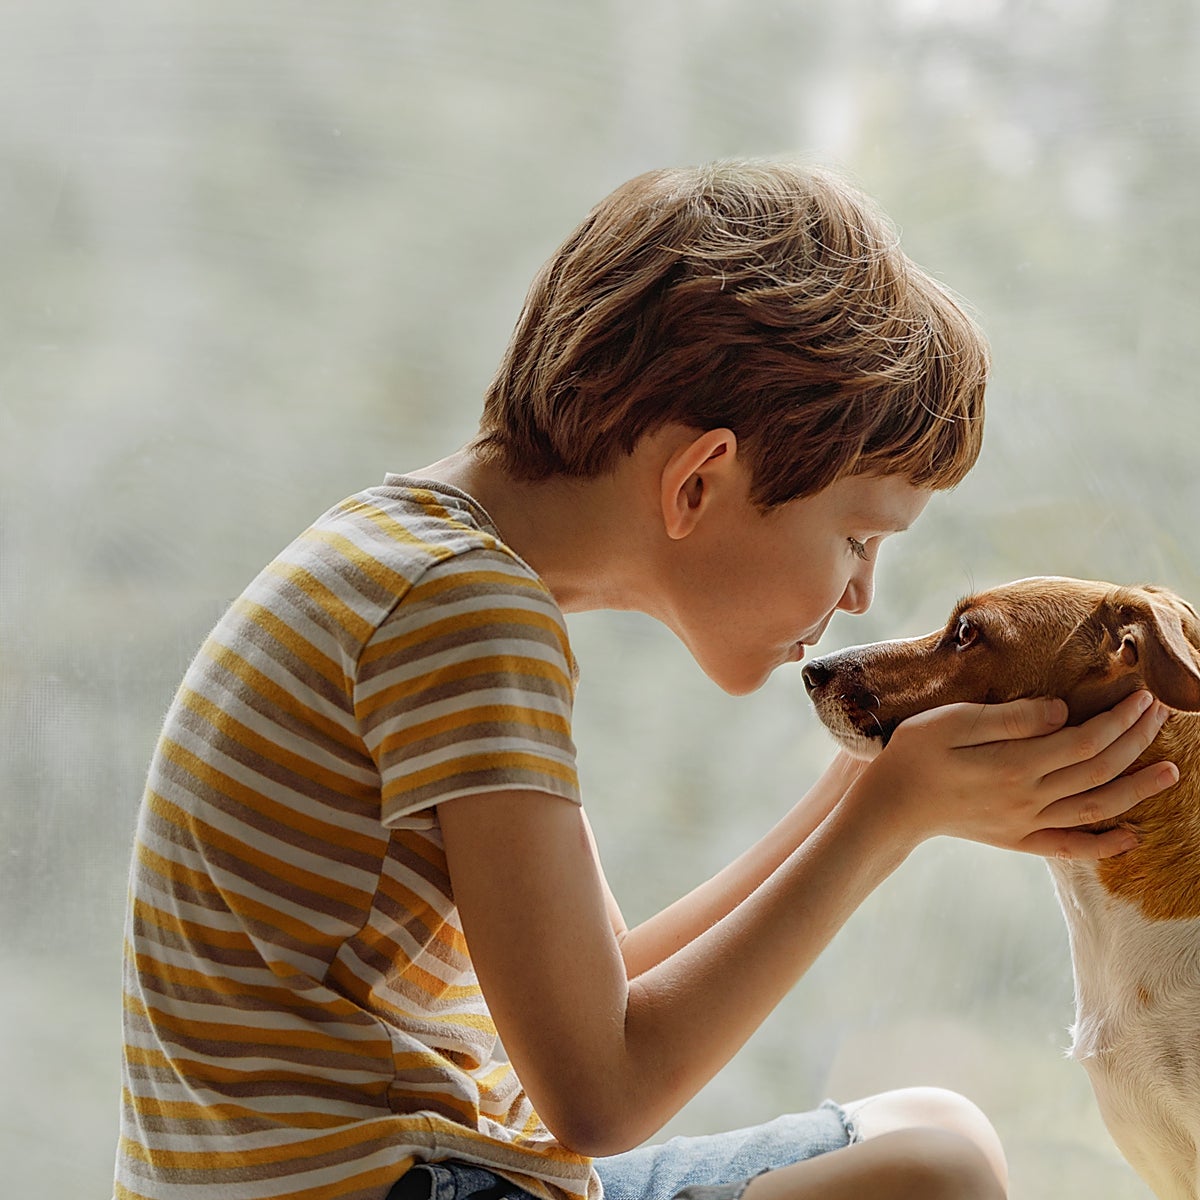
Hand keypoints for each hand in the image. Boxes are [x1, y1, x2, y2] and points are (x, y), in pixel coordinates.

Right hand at [854, 690, 1176, 859]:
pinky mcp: (1017, 840)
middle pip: (1098, 769)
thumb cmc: (913, 754)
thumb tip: (1062, 711)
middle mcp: (1029, 798)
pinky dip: (1104, 846)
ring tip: (1170, 772)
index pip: (1086, 739)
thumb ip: (1009, 717)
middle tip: (1161, 714)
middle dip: (1136, 740)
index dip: (1120, 718)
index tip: (1143, 695)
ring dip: (1137, 789)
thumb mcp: (952, 721)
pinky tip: (1130, 839)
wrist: (889, 807)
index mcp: (1016, 764)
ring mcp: (1026, 823)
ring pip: (1096, 807)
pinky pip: (1070, 847)